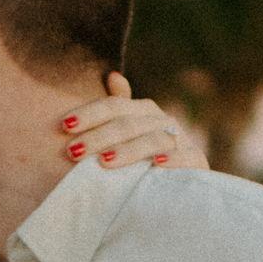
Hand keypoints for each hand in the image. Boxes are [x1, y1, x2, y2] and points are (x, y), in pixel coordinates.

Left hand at [59, 75, 207, 173]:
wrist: (182, 186)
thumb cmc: (146, 158)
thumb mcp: (130, 133)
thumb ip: (119, 107)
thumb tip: (112, 75)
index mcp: (143, 111)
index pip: (115, 106)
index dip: (90, 114)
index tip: (65, 125)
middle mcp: (163, 120)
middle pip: (129, 124)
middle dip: (99, 136)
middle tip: (73, 151)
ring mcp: (181, 140)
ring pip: (154, 140)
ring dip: (128, 150)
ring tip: (104, 162)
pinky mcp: (197, 160)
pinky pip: (186, 157)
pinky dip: (173, 159)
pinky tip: (156, 164)